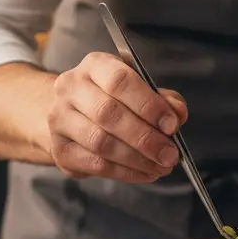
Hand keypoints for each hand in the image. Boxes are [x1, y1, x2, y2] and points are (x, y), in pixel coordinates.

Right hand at [47, 52, 187, 182]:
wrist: (71, 115)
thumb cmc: (113, 99)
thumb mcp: (140, 90)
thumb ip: (162, 99)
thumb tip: (177, 113)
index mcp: (95, 65)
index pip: (120, 80)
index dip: (148, 104)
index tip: (171, 125)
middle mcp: (71, 87)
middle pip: (108, 113)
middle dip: (145, 138)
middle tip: (170, 154)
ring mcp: (60, 118)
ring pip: (101, 143)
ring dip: (137, 159)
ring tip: (161, 166)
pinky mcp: (59, 148)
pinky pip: (95, 164)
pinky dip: (125, 172)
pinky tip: (145, 173)